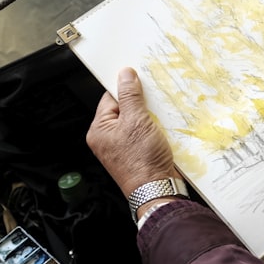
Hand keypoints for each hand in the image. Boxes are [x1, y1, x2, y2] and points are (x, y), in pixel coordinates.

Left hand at [87, 68, 176, 197]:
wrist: (157, 188)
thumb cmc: (142, 161)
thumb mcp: (136, 120)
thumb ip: (130, 96)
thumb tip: (125, 75)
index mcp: (99, 130)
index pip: (110, 98)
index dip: (126, 89)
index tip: (140, 81)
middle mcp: (108, 139)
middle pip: (125, 109)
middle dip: (142, 104)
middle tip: (154, 101)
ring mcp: (124, 148)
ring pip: (138, 122)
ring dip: (151, 117)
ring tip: (160, 118)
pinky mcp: (138, 154)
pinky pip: (145, 134)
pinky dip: (155, 129)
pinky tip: (164, 130)